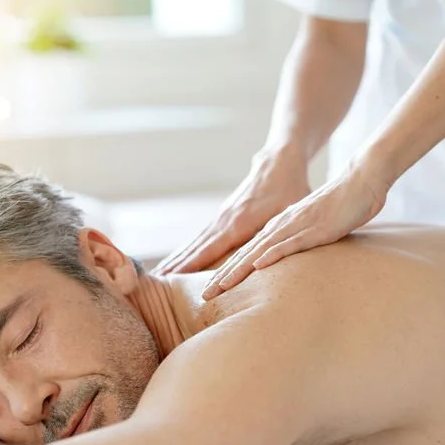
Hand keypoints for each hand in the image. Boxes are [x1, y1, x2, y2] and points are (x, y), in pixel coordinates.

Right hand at [154, 148, 310, 274]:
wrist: (279, 162)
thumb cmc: (290, 188)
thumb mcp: (290, 212)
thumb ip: (279, 234)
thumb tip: (271, 259)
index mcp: (239, 223)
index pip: (210, 250)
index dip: (192, 266)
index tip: (173, 279)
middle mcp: (224, 221)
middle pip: (195, 248)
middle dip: (176, 266)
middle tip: (154, 283)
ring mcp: (222, 218)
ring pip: (196, 243)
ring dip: (177, 259)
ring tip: (159, 275)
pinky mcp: (224, 217)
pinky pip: (202, 238)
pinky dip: (188, 250)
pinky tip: (180, 260)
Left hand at [202, 164, 387, 299]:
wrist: (361, 181)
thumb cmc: (342, 206)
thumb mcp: (315, 229)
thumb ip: (300, 242)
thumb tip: (292, 262)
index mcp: (279, 227)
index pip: (247, 252)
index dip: (228, 271)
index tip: (211, 290)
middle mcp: (281, 226)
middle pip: (246, 254)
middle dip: (223, 276)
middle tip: (204, 295)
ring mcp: (296, 226)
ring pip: (260, 250)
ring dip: (239, 270)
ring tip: (220, 287)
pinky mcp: (314, 228)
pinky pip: (289, 243)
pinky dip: (272, 255)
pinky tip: (257, 266)